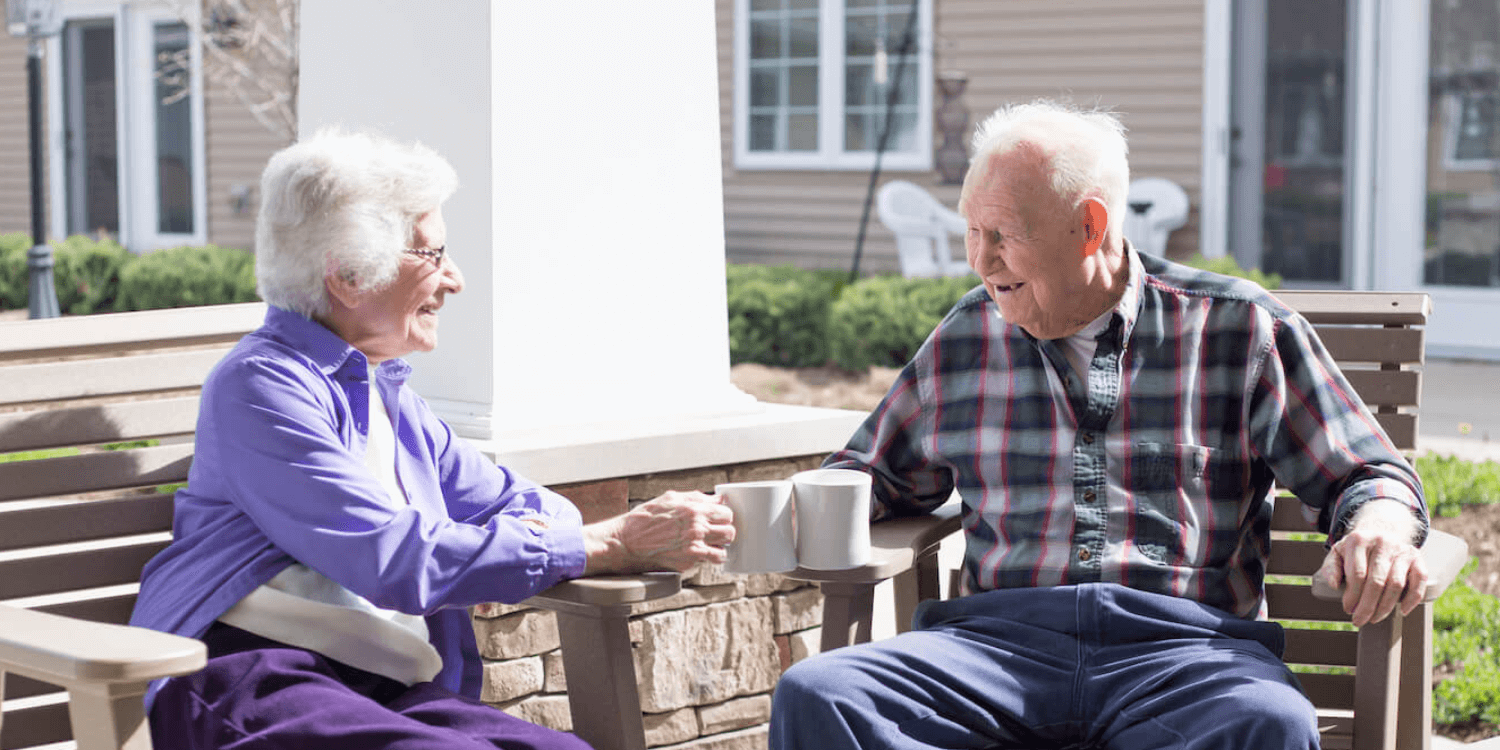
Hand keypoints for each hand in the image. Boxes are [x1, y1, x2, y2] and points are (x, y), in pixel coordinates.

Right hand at [582, 491, 735, 574]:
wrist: (625, 542)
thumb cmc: (643, 519)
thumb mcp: (669, 498)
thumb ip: (695, 498)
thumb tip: (715, 499)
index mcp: (693, 509)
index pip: (726, 512)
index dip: (723, 515)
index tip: (718, 518)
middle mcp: (696, 528)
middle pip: (730, 531)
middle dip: (724, 531)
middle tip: (715, 532)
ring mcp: (693, 548)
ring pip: (724, 549)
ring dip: (719, 546)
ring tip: (709, 544)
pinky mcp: (688, 563)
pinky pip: (710, 561)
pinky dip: (708, 559)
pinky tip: (700, 554)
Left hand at [1315, 499, 1426, 626]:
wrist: (1381, 531)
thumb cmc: (1356, 550)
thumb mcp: (1338, 553)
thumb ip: (1330, 567)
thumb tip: (1333, 585)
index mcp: (1359, 540)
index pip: (1357, 574)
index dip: (1352, 595)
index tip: (1348, 609)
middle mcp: (1382, 542)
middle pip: (1376, 581)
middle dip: (1367, 606)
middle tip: (1360, 620)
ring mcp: (1401, 550)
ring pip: (1396, 584)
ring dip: (1385, 606)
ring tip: (1375, 618)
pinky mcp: (1416, 558)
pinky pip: (1419, 580)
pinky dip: (1413, 598)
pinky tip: (1403, 610)